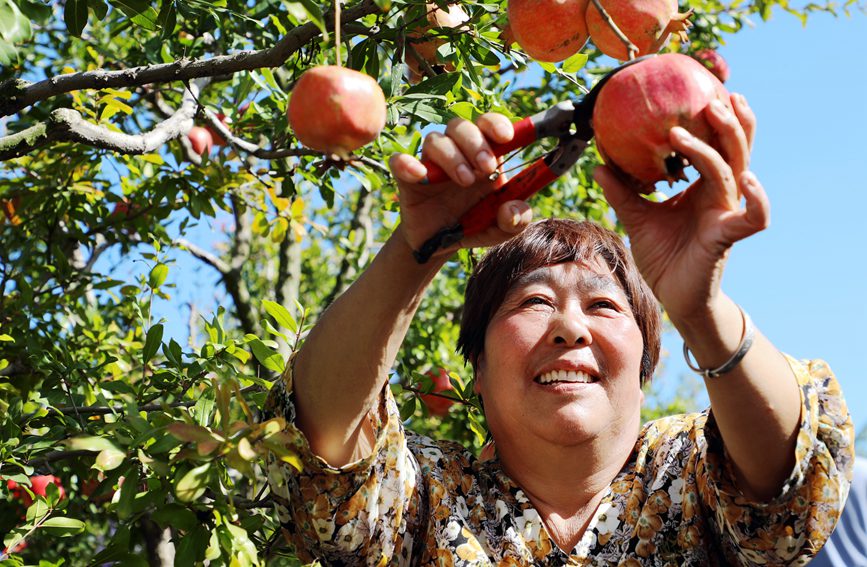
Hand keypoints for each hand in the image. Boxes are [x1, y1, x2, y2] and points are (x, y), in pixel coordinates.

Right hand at [389, 114, 533, 259]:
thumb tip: (514, 208)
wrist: (437, 246)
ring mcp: (431, 165)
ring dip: (452, 156)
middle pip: (461, 126)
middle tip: (487, 168)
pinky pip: (399, 161)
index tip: (506, 136)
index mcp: (484, 157)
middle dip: (476, 142)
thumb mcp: (500, 229)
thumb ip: (516, 220)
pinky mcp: (408, 179)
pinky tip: (420, 175)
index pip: (488, 124)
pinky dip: (407, 164)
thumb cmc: (471, 226)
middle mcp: (457, 153)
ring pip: (435, 140)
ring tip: (466, 181)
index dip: (496, 123)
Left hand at [594, 94, 769, 322]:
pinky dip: (758, 198)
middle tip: (712, 97)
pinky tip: (747, 179)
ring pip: (735, 171)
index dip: (717, 119)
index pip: (715, 144)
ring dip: (718, 146)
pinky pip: (755, 217)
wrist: (672, 296)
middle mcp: (719, 195)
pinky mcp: (727, 238)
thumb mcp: (636, 217)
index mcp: (702, 186)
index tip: (705, 91)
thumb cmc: (663, 256)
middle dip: (727, 121)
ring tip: (701, 124)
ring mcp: (725, 214)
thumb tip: (599, 165)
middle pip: (733, 148)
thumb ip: (621, 191)